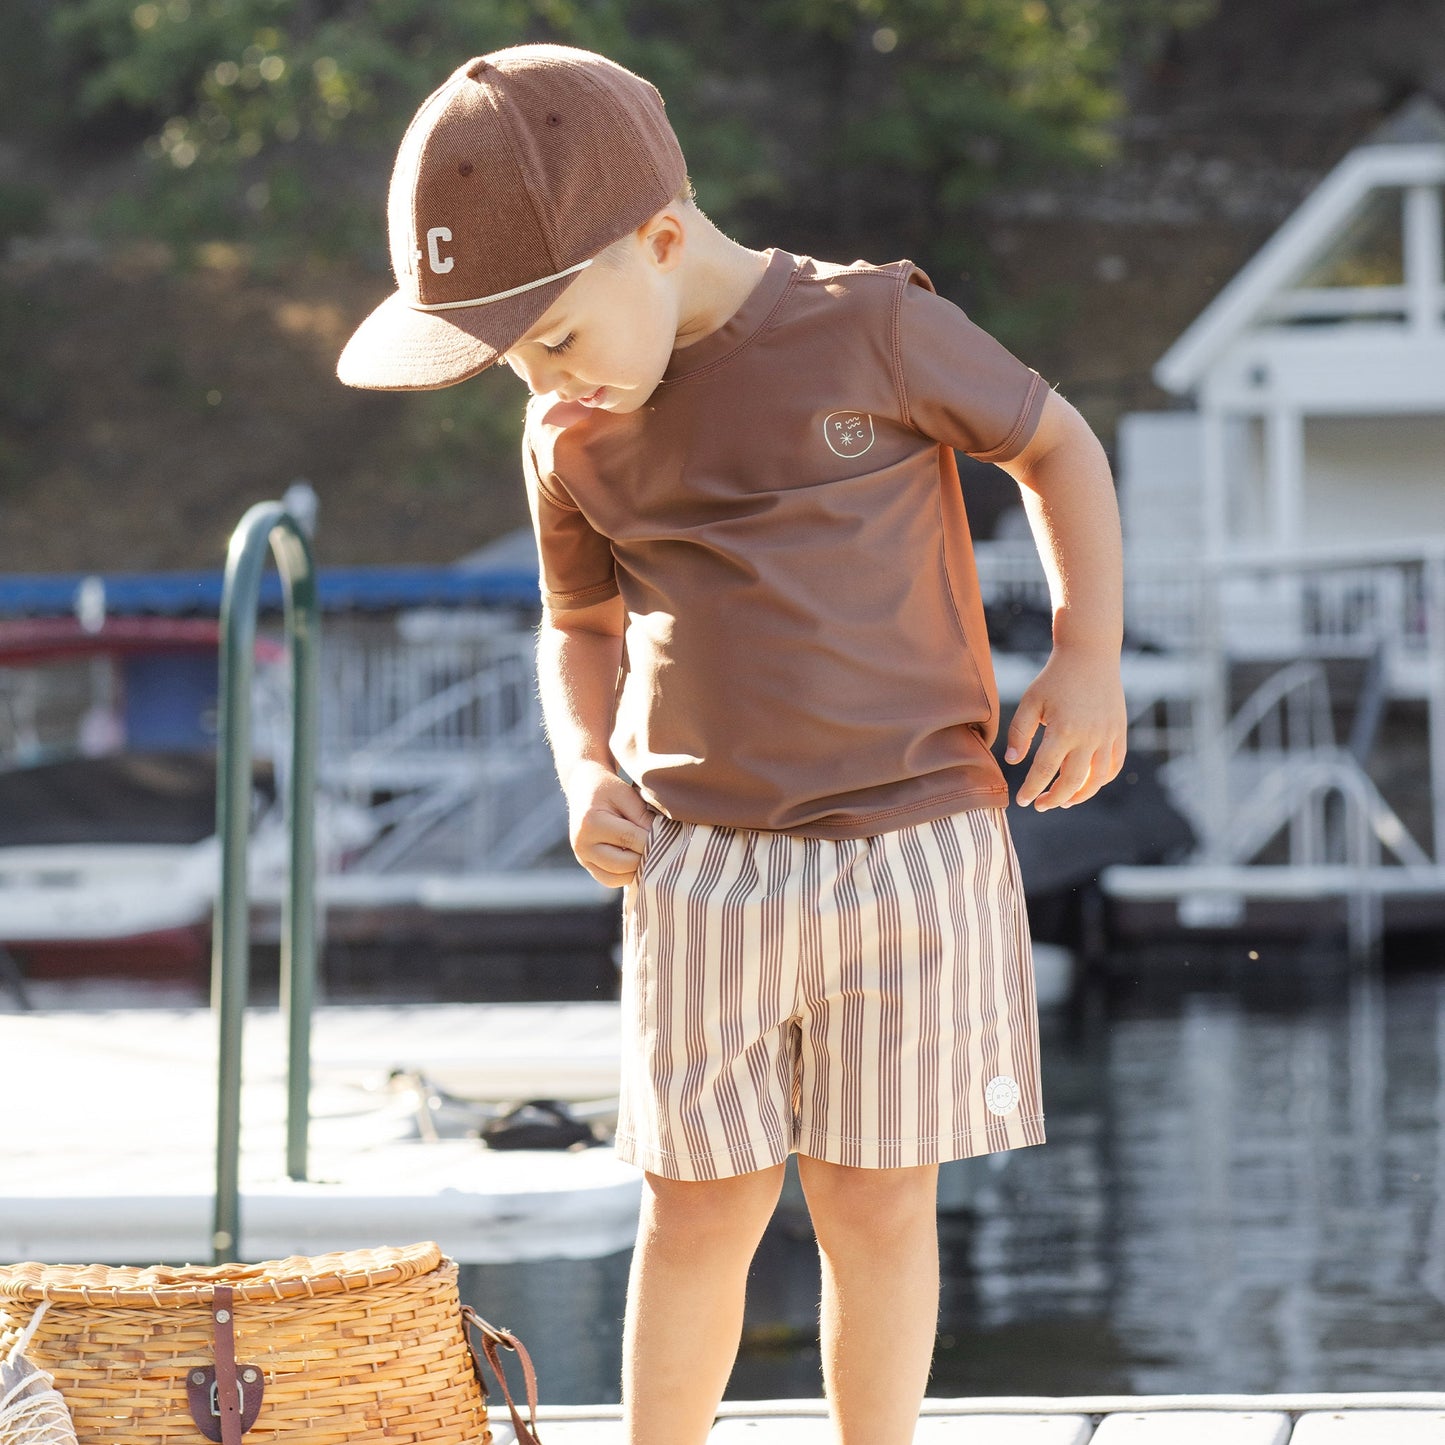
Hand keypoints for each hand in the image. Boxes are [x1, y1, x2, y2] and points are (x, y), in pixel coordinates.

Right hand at [563, 760, 657, 886]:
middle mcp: (581, 844)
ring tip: (649, 855)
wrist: (584, 790)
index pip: (630, 839)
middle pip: (622, 864)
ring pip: (616, 878)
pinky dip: (626, 875)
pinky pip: (609, 880)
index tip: (668, 836)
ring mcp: (582, 858)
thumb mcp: (626, 795)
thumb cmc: (608, 789)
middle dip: (646, 858)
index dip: (652, 840)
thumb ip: (643, 817)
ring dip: (636, 870)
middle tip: (662, 848)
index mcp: (591, 823)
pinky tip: (637, 861)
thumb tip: (662, 839)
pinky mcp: (586, 865)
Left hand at [1003, 644, 1127, 809]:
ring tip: (1063, 801)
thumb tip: (1013, 761)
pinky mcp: (1120, 732)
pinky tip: (1086, 784)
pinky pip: (1114, 765)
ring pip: (1097, 779)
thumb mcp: (1030, 701)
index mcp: (1063, 730)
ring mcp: (1108, 736)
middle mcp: (1089, 736)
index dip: (1032, 789)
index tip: (1022, 801)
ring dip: (1080, 795)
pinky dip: (1101, 780)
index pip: (1044, 770)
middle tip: (1040, 805)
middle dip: (1055, 798)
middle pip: (1073, 781)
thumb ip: (1019, 732)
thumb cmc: (1054, 678)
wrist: (1090, 655)